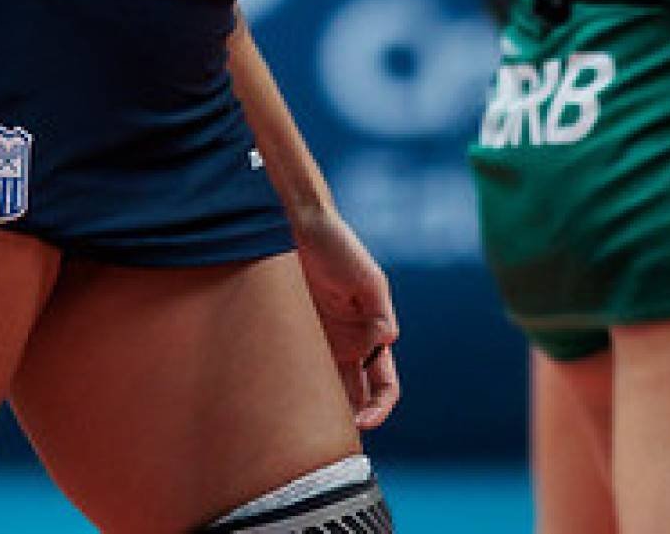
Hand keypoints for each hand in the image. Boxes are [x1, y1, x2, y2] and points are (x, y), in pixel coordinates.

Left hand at [293, 209, 401, 430]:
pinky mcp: (293, 333)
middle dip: (348, 422)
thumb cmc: (337, 246)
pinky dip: (295, 392)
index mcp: (372, 334)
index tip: (363, 422)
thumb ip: (377, 312)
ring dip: (321, 412)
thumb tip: (386, 341)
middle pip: (355, 395)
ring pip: (325, 389)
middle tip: (331, 445)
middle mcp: (348, 343)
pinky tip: (283, 408)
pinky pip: (297, 371)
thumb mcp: (365, 278)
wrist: (294, 223)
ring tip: (306, 435)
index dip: (379, 407)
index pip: (384, 385)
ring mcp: (320, 341)